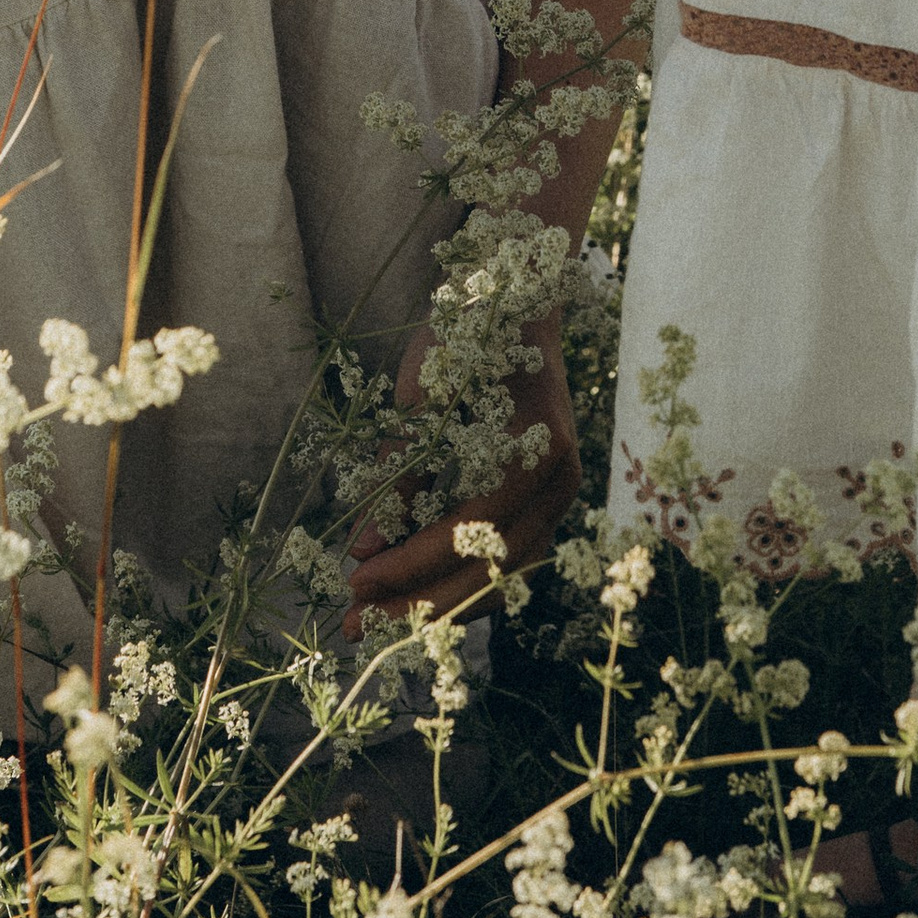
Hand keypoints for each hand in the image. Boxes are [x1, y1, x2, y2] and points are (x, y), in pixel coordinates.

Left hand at [344, 317, 583, 634]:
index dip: (413, 561)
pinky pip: (507, 562)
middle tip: (356, 623)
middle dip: (420, 601)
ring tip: (378, 618)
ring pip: (503, 577)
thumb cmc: (467, 330)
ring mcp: (561, 495)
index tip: (356, 578)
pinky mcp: (546, 501)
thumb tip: (362, 551)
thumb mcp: (423, 391)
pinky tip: (413, 591)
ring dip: (440, 604)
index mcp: (538, 445)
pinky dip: (461, 583)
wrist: (522, 294)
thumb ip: (399, 471)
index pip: (473, 528)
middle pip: (492, 567)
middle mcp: (561, 480)